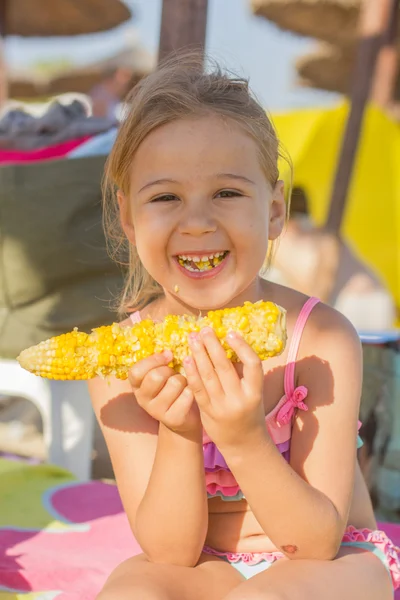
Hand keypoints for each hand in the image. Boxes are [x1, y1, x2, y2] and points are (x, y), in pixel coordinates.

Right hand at [129, 351, 201, 437]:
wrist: (184, 417)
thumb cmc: (172, 388)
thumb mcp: (162, 375)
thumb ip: (160, 362)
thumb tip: (168, 352)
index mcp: (137, 385)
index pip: (136, 371)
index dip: (153, 360)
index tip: (168, 355)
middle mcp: (142, 399)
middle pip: (156, 376)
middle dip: (171, 370)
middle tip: (175, 374)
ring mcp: (156, 411)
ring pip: (174, 383)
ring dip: (184, 381)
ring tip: (183, 386)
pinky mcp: (173, 419)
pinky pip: (186, 396)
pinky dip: (192, 391)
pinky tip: (191, 394)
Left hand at [185, 328, 266, 448]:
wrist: (243, 443)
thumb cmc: (249, 411)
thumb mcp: (254, 393)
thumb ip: (242, 374)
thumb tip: (227, 344)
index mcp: (255, 392)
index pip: (252, 365)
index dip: (242, 347)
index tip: (230, 333)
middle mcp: (239, 399)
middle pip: (225, 368)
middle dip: (213, 346)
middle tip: (205, 329)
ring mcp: (222, 407)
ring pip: (209, 376)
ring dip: (199, 355)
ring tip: (193, 338)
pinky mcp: (207, 412)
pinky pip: (197, 389)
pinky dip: (192, 373)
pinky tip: (187, 359)